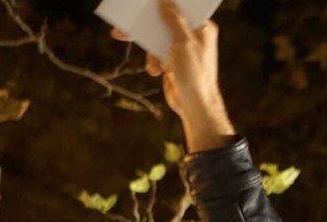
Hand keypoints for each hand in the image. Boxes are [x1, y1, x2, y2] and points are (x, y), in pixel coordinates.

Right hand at [111, 0, 235, 151]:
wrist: (195, 106)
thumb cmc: (195, 73)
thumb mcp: (184, 42)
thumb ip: (173, 19)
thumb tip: (164, 0)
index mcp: (202, 27)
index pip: (180, 7)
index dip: (162, 3)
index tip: (144, 2)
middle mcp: (193, 36)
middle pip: (164, 21)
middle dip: (146, 25)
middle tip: (123, 23)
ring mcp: (183, 49)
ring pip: (157, 38)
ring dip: (150, 49)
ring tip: (142, 55)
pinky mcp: (173, 61)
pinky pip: (156, 53)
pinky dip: (153, 61)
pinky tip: (156, 71)